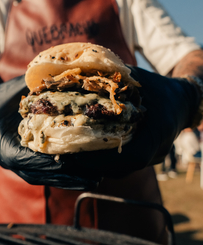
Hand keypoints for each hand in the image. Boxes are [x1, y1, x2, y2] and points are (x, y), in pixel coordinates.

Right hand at [0, 76, 100, 189]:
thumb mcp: (11, 91)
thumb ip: (32, 88)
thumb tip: (59, 78)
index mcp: (3, 144)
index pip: (25, 159)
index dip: (46, 163)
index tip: (68, 164)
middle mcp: (10, 159)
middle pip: (39, 174)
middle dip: (66, 177)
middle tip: (93, 179)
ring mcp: (17, 163)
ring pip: (44, 177)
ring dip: (68, 180)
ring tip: (94, 180)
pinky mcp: (25, 162)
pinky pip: (45, 172)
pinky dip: (63, 175)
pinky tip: (83, 176)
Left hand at [72, 66, 199, 176]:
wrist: (181, 101)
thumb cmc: (158, 87)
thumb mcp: (138, 78)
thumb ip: (114, 78)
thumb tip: (80, 75)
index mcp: (159, 129)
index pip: (133, 156)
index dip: (103, 160)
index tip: (76, 155)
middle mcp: (158, 149)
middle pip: (122, 167)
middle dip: (90, 165)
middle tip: (63, 157)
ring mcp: (153, 157)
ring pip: (121, 169)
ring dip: (94, 166)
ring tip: (69, 156)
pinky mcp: (146, 158)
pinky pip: (123, 165)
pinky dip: (103, 161)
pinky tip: (85, 153)